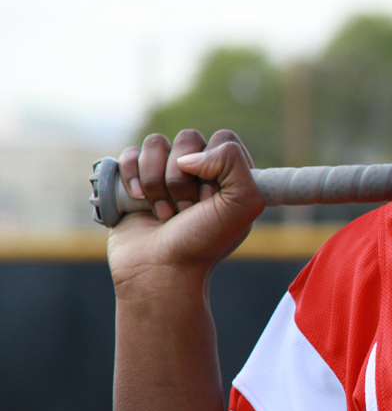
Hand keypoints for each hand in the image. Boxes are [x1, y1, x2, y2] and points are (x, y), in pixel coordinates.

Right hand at [107, 129, 264, 293]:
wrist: (159, 271)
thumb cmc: (203, 242)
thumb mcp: (242, 204)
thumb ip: (235, 163)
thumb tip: (189, 156)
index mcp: (231, 176)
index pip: (224, 139)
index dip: (216, 166)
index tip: (212, 200)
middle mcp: (200, 172)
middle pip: (188, 138)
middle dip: (183, 178)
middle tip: (186, 210)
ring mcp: (165, 175)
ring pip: (155, 143)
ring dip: (157, 181)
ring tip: (164, 213)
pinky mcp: (134, 181)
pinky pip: (129, 154)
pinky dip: (131, 176)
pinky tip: (138, 200)